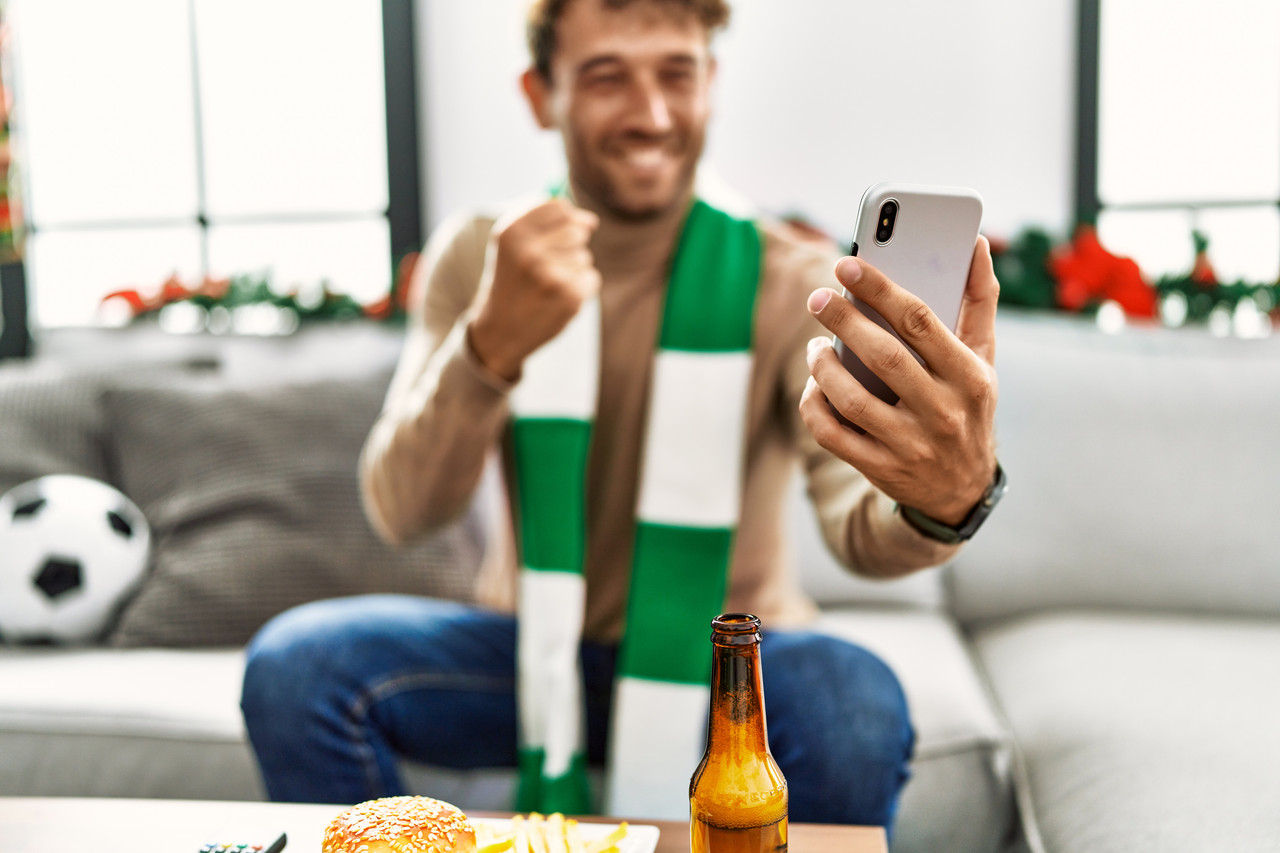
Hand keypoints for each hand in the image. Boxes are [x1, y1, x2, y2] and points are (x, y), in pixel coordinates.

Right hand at [468, 198, 600, 379]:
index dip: (565, 218)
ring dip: (573, 268)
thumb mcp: (511, 243)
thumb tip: (589, 220)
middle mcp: (528, 251)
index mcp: (511, 232)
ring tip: (548, 285)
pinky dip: (580, 287)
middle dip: (571, 244)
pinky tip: (557, 298)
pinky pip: (591, 277)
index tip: (559, 231)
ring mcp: (549, 275)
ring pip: (584, 255)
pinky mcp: (569, 297)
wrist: (500, 330)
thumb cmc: (511, 279)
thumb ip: (542, 220)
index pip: (558, 207)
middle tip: (548, 265)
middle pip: (577, 229)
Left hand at [799, 237, 999, 525]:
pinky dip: (814, 407)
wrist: (962, 490)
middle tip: (818, 298)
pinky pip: (833, 435)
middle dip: (844, 321)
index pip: (921, 322)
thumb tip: (973, 242)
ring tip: (816, 345)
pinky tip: (813, 386)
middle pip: (884, 357)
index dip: (881, 289)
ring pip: (852, 400)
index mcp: (969, 376)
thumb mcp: (983, 358)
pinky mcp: (881, 469)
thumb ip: (979, 300)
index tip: (847, 265)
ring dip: (823, 367)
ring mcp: (910, 444)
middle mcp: (942, 412)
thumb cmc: (968, 405)